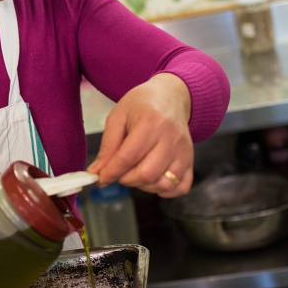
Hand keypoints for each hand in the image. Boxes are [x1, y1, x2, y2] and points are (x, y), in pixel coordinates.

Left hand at [87, 73, 192, 196]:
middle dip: (126, 179)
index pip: (128, 157)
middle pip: (147, 174)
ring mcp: (184, 151)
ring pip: (163, 184)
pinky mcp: (191, 160)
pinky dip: (165, 191)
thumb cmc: (140, 104)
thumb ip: (107, 146)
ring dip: (144, 186)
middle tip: (119, 172)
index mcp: (150, 122)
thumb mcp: (118, 117)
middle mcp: (171, 138)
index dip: (111, 172)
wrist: (170, 96)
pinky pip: (181, 187)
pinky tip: (153, 180)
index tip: (101, 178)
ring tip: (135, 173)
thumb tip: (96, 172)